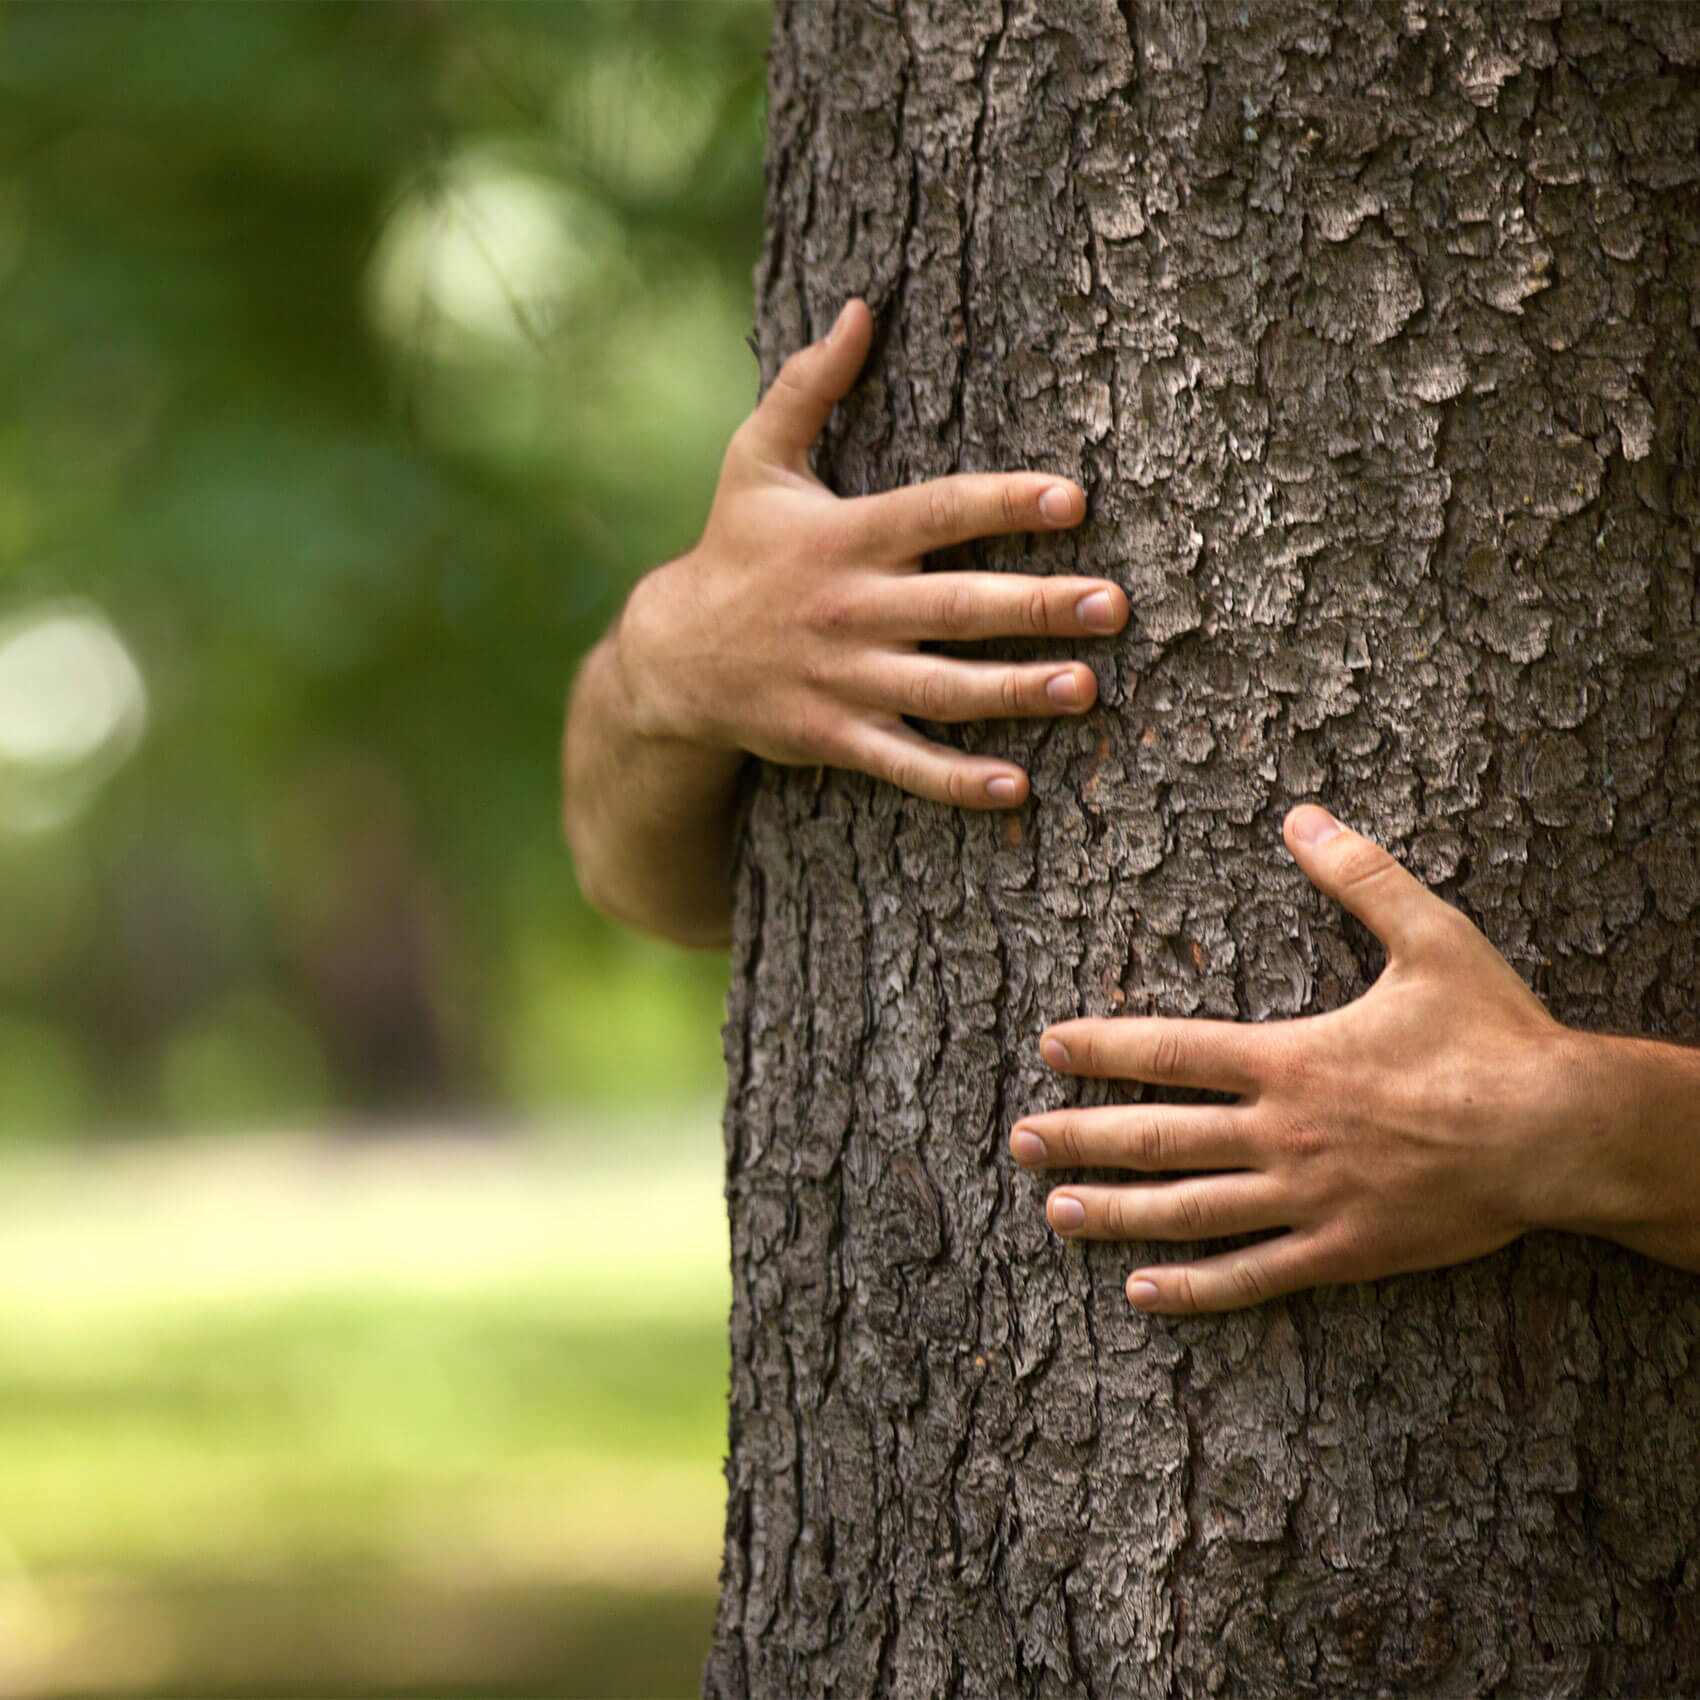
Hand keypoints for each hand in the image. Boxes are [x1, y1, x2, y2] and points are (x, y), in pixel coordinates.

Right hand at [614, 299, 1127, 807]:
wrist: (673, 658)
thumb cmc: (734, 549)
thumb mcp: (755, 462)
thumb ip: (806, 386)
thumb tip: (860, 309)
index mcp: (844, 536)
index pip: (936, 513)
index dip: (1004, 502)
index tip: (1074, 498)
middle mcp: (851, 608)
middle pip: (957, 605)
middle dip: (1038, 606)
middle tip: (1113, 605)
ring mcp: (844, 678)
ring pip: (943, 688)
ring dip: (1017, 690)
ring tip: (1087, 688)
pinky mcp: (836, 735)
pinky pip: (903, 763)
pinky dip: (956, 781)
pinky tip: (1017, 788)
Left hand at [1011, 804, 1594, 1312]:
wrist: (1563, 1135)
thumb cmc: (1497, 1035)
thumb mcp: (1431, 937)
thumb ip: (1360, 876)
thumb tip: (1301, 817)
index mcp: (1291, 1058)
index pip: (1170, 1050)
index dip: (1102, 1048)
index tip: (1048, 1048)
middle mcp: (1283, 1132)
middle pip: (1159, 1136)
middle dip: (1082, 1137)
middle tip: (1020, 1142)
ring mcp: (1309, 1198)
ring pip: (1190, 1211)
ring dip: (1116, 1211)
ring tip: (1056, 1212)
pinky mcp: (1344, 1252)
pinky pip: (1255, 1275)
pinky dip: (1196, 1288)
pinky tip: (1144, 1293)